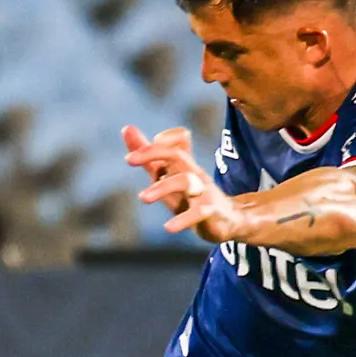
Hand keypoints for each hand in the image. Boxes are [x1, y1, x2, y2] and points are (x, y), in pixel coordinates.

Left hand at [123, 126, 242, 240]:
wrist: (228, 220)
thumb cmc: (192, 197)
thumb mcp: (168, 177)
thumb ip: (148, 157)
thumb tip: (127, 128)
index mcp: (183, 165)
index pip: (170, 144)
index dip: (154, 143)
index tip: (131, 151)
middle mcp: (194, 173)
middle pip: (176, 154)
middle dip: (152, 153)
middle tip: (128, 160)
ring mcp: (204, 191)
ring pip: (186, 181)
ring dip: (162, 187)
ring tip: (143, 197)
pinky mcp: (211, 211)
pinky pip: (199, 212)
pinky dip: (183, 219)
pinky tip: (168, 227)